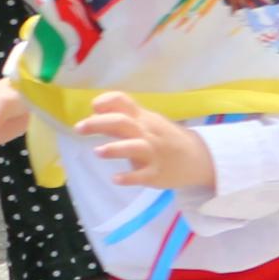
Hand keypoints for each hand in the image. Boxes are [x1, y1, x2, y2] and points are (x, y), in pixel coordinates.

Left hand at [81, 91, 215, 196]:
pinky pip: (142, 175)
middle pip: (123, 122)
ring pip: (134, 147)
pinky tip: (116, 178)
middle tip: (79, 128)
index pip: (124, 102)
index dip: (107, 101)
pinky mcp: (157, 173)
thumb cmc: (166, 139)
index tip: (94, 107)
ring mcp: (154, 153)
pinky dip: (129, 177)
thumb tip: (93, 114)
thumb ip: (122, 118)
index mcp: (143, 118)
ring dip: (115, 148)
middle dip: (100, 123)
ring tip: (97, 151)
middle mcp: (147, 133)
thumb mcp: (148, 123)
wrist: (199, 159)